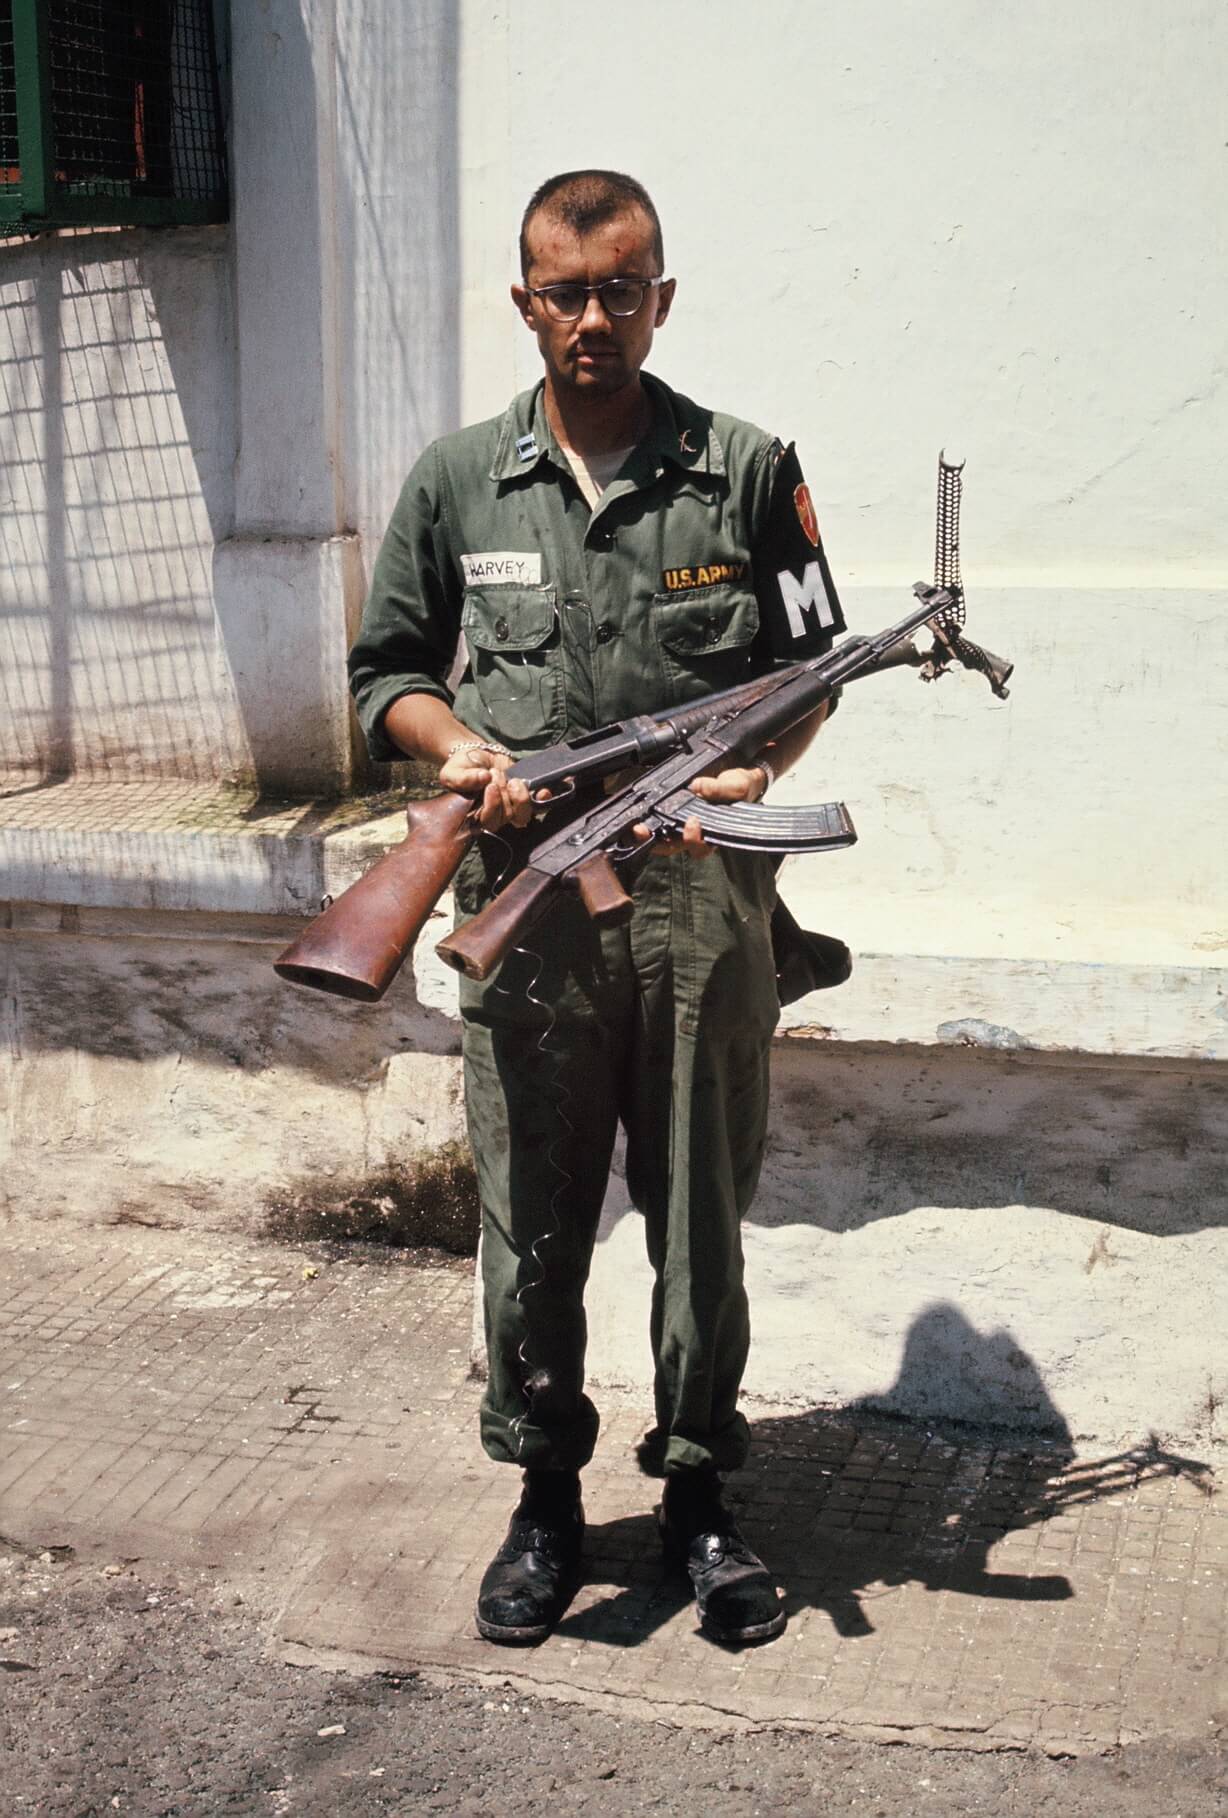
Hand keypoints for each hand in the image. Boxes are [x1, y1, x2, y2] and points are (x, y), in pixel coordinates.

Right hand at [437, 746, 541, 831]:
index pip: (489, 822)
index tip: (490, 786)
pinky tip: (543, 790)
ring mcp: (511, 806)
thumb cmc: (463, 767)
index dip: (493, 806)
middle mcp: (496, 815)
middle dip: (502, 793)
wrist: (477, 755)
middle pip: (507, 817)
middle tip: (495, 775)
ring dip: (520, 797)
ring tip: (513, 781)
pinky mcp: (524, 796)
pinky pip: (538, 805)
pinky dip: (542, 799)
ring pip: (523, 815)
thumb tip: (482, 778)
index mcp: (476, 814)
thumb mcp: (452, 771)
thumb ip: (461, 778)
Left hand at [632, 763, 768, 858]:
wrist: (738, 779)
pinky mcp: (671, 811)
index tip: (691, 822)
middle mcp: (694, 833)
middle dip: (655, 842)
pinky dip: (646, 819)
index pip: (700, 847)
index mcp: (712, 834)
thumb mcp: (738, 786)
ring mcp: (680, 823)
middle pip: (672, 847)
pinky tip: (637, 815)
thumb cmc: (741, 789)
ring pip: (660, 837)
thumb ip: (719, 788)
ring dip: (647, 832)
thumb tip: (698, 786)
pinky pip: (657, 820)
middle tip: (643, 832)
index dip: (692, 839)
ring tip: (636, 827)